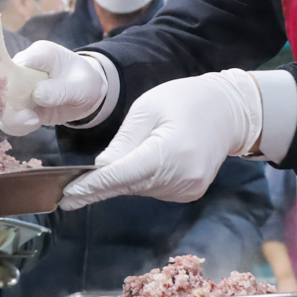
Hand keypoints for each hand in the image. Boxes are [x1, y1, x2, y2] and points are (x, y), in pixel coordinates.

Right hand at [0, 41, 108, 134]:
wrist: (87, 94)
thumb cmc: (84, 82)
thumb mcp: (80, 85)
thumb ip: (60, 89)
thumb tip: (36, 94)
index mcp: (39, 54)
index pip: (18, 61)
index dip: (14, 78)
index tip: (26, 97)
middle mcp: (24, 68)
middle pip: (3, 84)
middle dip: (10, 105)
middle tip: (29, 118)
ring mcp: (19, 87)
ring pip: (2, 103)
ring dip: (13, 118)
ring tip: (33, 123)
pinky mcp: (20, 105)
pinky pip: (9, 118)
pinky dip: (17, 126)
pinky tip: (33, 125)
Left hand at [60, 70, 260, 207]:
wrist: (228, 111)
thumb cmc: (186, 100)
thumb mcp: (148, 108)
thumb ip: (124, 141)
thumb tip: (101, 169)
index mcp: (170, 152)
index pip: (123, 175)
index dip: (93, 187)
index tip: (67, 196)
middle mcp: (181, 178)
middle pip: (129, 185)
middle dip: (100, 185)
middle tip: (70, 190)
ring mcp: (188, 189)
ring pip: (139, 189)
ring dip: (123, 179)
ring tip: (127, 157)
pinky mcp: (189, 193)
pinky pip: (153, 189)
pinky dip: (140, 179)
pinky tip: (143, 162)